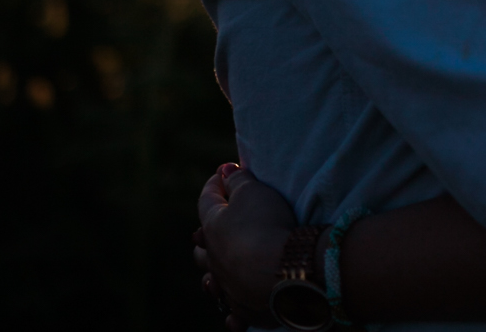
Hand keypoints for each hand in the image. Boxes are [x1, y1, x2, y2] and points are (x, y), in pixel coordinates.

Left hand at [194, 163, 295, 331]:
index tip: (225, 172)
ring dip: (214, 274)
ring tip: (217, 272)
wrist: (283, 272)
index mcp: (212, 228)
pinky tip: (232, 314)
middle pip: (202, 246)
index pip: (207, 200)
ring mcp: (228, 286)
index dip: (216, 183)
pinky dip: (232, 310)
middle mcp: (214, 260)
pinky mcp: (245, 309)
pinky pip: (233, 311)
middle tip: (215, 227)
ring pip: (212, 281)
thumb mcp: (254, 192)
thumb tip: (226, 172)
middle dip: (207, 235)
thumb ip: (239, 181)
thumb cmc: (267, 225)